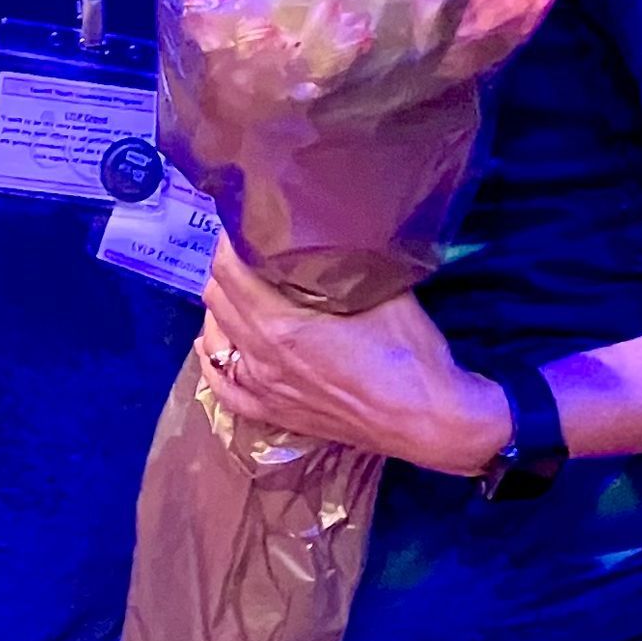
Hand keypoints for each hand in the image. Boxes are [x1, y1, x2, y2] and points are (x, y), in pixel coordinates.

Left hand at [200, 239, 509, 473]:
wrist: (427, 419)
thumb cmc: (409, 353)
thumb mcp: (381, 290)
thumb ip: (342, 263)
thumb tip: (326, 233)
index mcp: (280, 324)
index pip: (229, 268)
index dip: (230, 237)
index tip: (244, 221)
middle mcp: (261, 357)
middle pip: (216, 299)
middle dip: (225, 266)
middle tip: (247, 247)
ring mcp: (263, 389)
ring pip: (214, 339)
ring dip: (221, 307)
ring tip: (239, 288)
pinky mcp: (274, 413)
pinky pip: (224, 388)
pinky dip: (214, 360)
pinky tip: (215, 345)